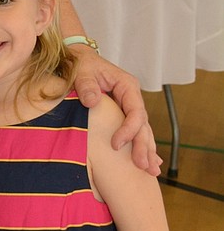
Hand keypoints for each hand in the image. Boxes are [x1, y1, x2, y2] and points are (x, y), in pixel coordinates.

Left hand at [71, 46, 161, 175]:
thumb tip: (92, 101)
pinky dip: (141, 145)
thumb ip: (86, 85)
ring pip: (142, 130)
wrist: (79, 60)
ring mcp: (129, 106)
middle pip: (142, 124)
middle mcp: (132, 97)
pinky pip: (134, 131)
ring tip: (152, 170)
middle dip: (144, 146)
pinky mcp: (122, 114)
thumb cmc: (81, 64)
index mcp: (127, 85)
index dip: (128, 129)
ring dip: (146, 150)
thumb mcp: (82, 71)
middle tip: (144, 166)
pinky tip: (149, 161)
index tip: (116, 144)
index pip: (135, 111)